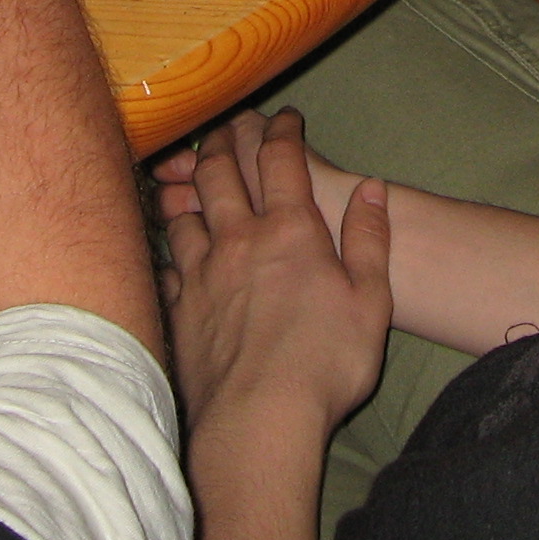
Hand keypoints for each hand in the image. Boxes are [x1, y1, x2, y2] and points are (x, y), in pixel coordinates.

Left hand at [163, 110, 390, 436]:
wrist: (258, 421)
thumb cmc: (325, 363)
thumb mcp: (371, 300)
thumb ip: (370, 239)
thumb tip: (372, 188)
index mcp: (291, 232)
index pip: (282, 161)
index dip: (283, 131)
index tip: (286, 117)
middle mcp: (239, 241)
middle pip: (219, 172)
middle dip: (223, 142)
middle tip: (227, 128)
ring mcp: (200, 275)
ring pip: (184, 213)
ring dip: (189, 192)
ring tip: (191, 183)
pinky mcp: (177, 311)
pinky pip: (166, 265)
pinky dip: (170, 251)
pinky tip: (174, 255)